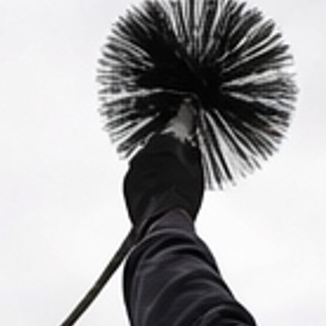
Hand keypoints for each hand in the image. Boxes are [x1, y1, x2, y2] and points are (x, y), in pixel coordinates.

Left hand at [123, 102, 202, 230]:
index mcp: (166, 141)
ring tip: (173, 183)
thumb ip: (190, 150)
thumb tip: (188, 141)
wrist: (162, 219)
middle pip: (161, 144)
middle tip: (184, 163)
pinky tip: (162, 191)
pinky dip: (151, 179)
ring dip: (160, 166)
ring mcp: (136, 167)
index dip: (186, 114)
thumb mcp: (196, 169)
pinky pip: (142, 175)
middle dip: (171, 150)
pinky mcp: (129, 183)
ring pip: (150, 160)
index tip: (189, 105)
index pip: (178, 122)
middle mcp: (146, 151)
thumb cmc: (182, 195)